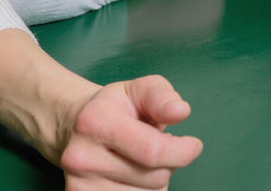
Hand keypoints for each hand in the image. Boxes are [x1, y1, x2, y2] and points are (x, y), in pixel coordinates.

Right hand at [58, 76, 202, 189]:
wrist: (77, 126)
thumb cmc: (118, 106)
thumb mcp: (142, 89)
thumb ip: (163, 97)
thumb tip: (181, 111)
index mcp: (96, 121)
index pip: (152, 151)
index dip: (182, 152)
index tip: (193, 145)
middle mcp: (80, 156)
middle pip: (154, 177)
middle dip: (169, 163)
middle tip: (159, 146)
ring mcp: (78, 183)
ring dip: (155, 181)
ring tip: (142, 160)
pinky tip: (132, 175)